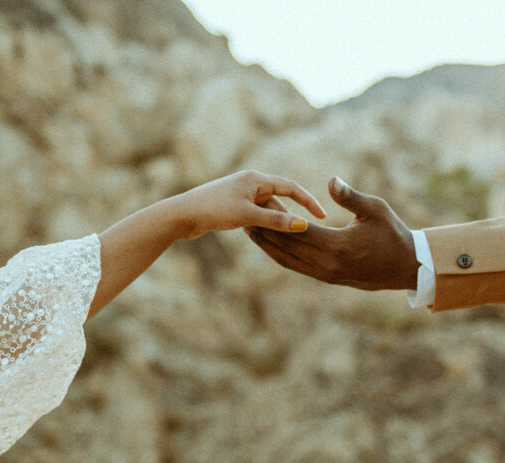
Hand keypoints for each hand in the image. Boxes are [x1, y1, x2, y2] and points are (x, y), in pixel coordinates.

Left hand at [170, 170, 326, 238]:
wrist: (181, 214)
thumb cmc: (213, 210)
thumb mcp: (248, 217)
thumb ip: (276, 221)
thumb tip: (303, 225)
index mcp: (256, 179)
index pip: (291, 187)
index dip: (309, 202)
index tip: (323, 216)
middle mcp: (250, 183)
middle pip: (280, 200)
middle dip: (290, 217)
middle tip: (305, 236)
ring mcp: (241, 194)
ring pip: (267, 210)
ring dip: (275, 224)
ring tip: (285, 241)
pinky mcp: (233, 205)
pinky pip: (256, 214)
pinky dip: (263, 225)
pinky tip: (265, 238)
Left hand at [245, 177, 419, 289]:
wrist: (406, 266)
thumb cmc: (393, 233)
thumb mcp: (375, 209)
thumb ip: (350, 196)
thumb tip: (331, 180)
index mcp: (338, 246)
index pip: (299, 231)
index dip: (277, 219)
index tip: (260, 207)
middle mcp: (328, 264)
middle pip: (288, 247)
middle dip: (266, 233)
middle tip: (244, 220)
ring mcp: (327, 274)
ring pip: (289, 261)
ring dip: (269, 247)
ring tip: (251, 232)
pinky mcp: (328, 279)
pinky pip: (298, 267)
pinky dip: (282, 257)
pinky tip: (271, 246)